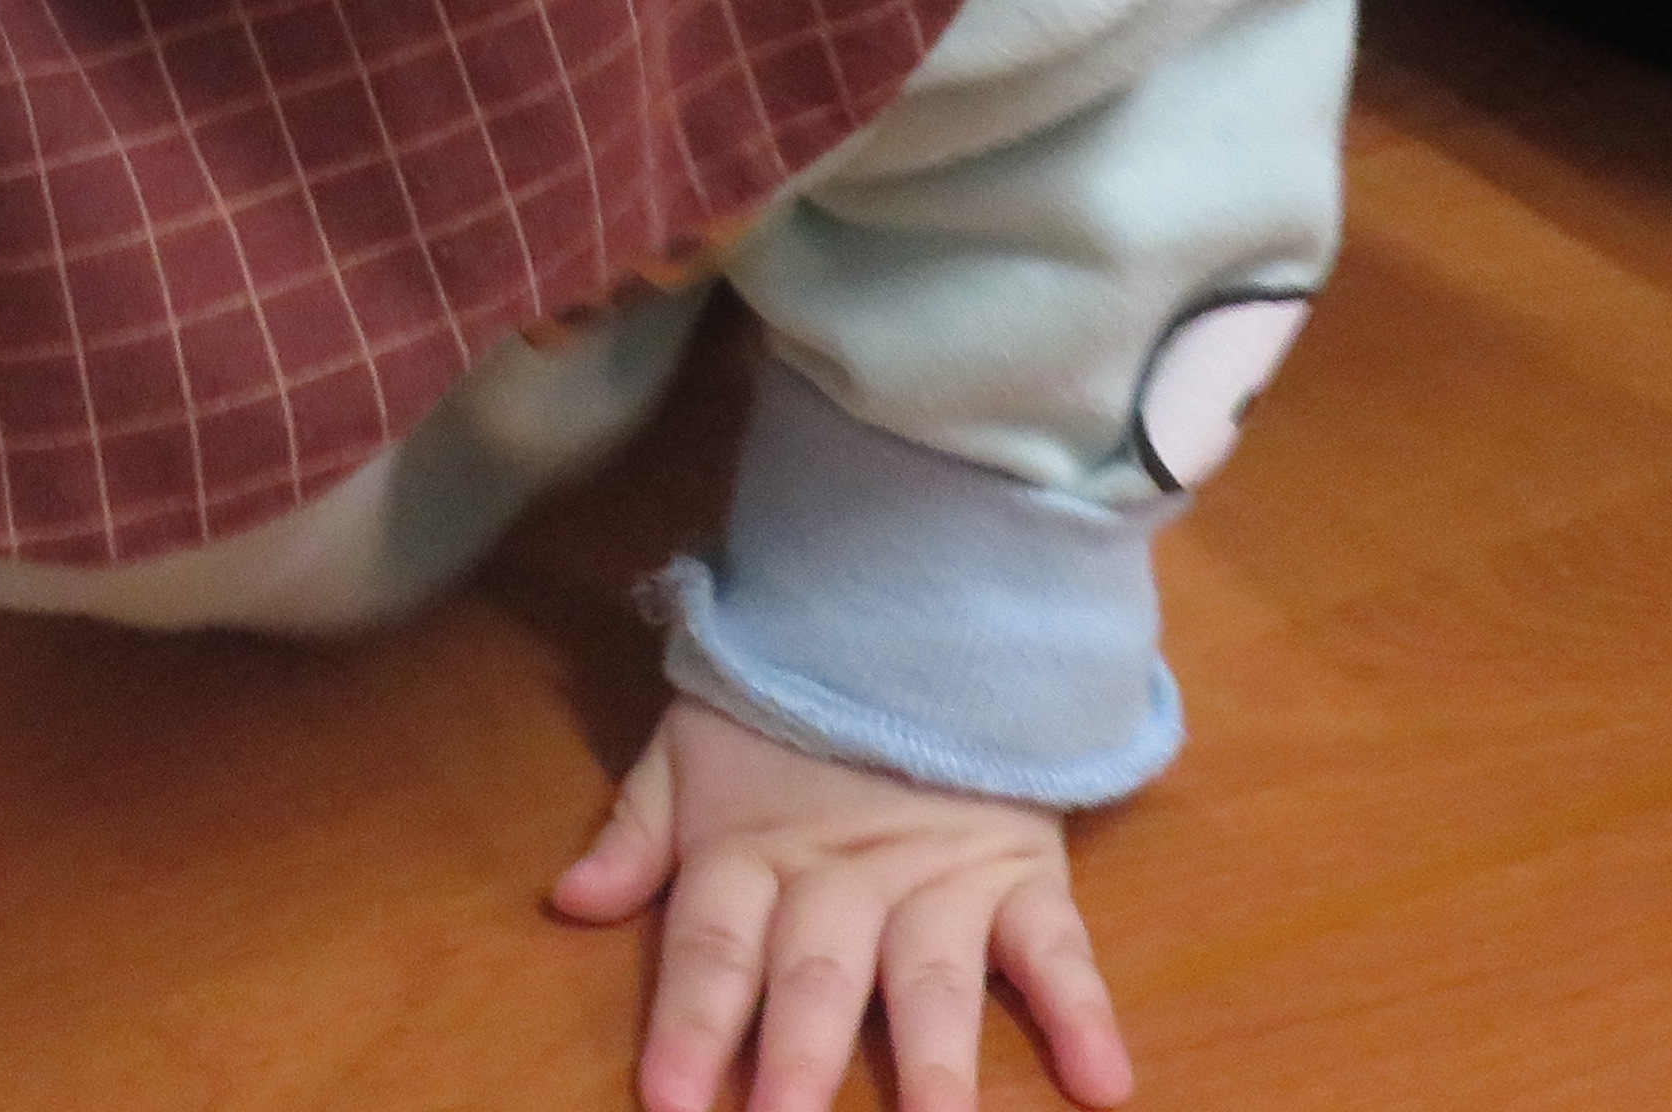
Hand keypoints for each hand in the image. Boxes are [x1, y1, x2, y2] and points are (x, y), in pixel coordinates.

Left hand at [547, 694, 1132, 1111]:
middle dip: (800, 1057)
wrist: (910, 609)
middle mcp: (843, 878)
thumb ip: (637, 831)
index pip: (713, 947)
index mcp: (753, 852)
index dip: (691, 1021)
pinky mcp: (1021, 870)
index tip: (669, 1102)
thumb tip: (568, 902)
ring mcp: (939, 878)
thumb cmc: (786, 704)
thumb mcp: (690, 750)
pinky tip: (1103, 1082)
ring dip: (932, 1062)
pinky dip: (1083, 1012)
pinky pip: (1057, 947)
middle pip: (817, 976)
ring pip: (931, 979)